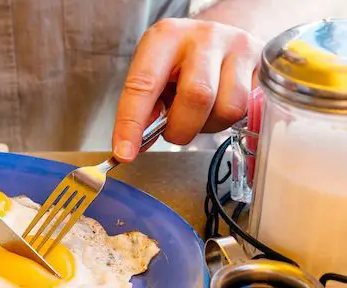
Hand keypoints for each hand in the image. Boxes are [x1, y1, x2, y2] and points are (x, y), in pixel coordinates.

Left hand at [112, 18, 262, 161]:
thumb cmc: (181, 61)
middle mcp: (203, 37)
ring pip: (228, 108)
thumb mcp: (155, 76)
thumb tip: (135, 145)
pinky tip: (220, 107)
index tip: (125, 152)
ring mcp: (238, 47)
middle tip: (174, 131)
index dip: (131, 123)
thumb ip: (144, 110)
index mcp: (165, 38)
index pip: (143, 85)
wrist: (221, 36)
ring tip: (200, 115)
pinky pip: (250, 109)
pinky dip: (230, 120)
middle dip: (181, 129)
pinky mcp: (263, 64)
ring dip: (209, 126)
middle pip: (197, 96)